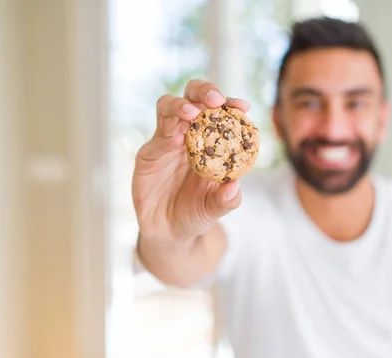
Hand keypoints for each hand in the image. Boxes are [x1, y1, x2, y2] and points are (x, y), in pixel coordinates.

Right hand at [132, 79, 250, 244]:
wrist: (170, 232)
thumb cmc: (197, 213)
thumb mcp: (215, 209)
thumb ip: (226, 200)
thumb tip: (235, 186)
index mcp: (209, 140)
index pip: (218, 112)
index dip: (230, 104)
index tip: (243, 105)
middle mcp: (186, 135)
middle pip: (190, 98)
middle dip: (202, 91)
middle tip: (214, 100)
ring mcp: (165, 143)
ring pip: (166, 109)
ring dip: (179, 106)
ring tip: (192, 114)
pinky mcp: (148, 157)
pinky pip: (155, 140)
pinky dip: (166, 136)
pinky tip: (176, 139)